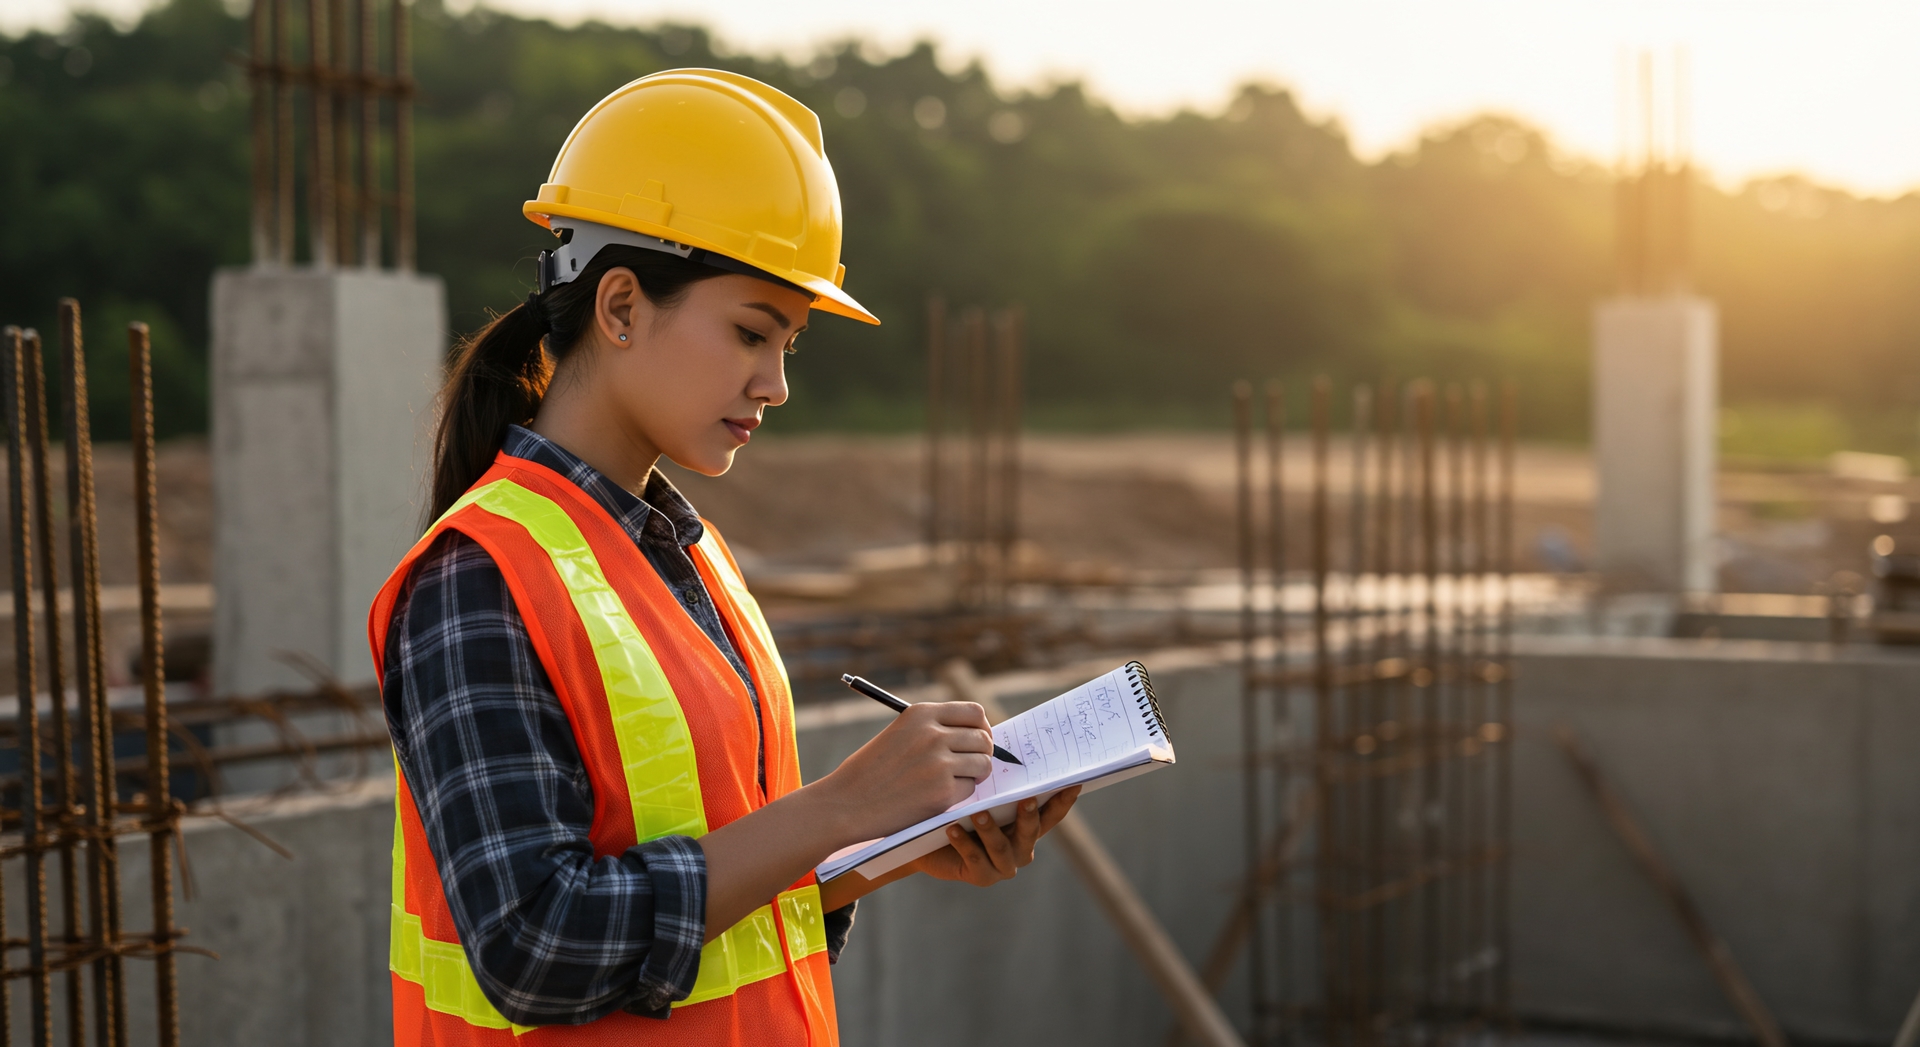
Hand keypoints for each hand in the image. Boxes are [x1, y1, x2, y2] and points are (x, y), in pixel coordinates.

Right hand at [815, 701, 995, 843]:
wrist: (846, 804)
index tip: (976, 741)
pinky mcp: (943, 791)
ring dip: (974, 774)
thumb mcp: (900, 734)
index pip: (974, 713)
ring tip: (953, 781)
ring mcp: (939, 762)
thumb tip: (976, 734)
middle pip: (983, 738)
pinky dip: (960, 794)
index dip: (981, 728)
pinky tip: (937, 796)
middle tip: (970, 766)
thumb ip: (933, 729)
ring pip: (983, 763)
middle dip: (981, 753)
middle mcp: (933, 733)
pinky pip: (970, 788)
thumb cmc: (871, 771)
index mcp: (921, 713)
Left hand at [910, 785, 1080, 886]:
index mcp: (1026, 827)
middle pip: (1031, 832)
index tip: (1073, 783)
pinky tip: (952, 829)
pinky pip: (975, 859)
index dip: (1063, 801)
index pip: (1051, 814)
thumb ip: (999, 783)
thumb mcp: (982, 796)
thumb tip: (1009, 748)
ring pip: (1002, 848)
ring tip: (978, 813)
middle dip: (1029, 816)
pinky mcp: (982, 877)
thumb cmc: (960, 811)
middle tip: (1025, 798)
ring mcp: (1003, 865)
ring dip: (991, 830)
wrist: (931, 845)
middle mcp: (1020, 848)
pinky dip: (964, 843)